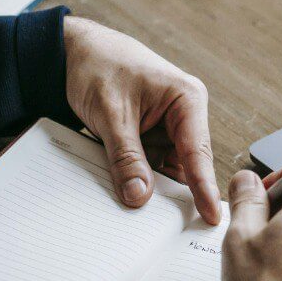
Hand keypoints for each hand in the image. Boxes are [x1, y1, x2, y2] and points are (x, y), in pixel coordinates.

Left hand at [63, 16, 219, 222]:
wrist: (71, 52)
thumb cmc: (98, 65)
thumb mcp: (111, 114)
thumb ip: (127, 157)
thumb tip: (139, 196)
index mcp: (186, 99)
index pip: (198, 151)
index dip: (204, 187)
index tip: (210, 215)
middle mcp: (183, 114)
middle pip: (186, 165)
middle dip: (175, 192)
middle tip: (172, 228)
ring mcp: (167, 127)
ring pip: (166, 169)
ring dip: (153, 186)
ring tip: (143, 214)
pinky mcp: (150, 136)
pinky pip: (149, 165)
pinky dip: (138, 178)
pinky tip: (129, 193)